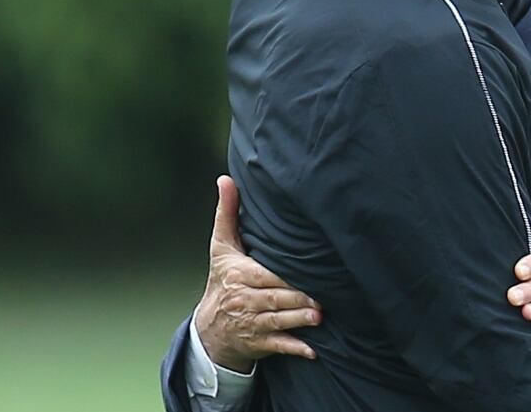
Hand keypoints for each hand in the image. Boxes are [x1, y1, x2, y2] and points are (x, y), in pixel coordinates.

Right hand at [194, 175, 321, 371]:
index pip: (264, 274)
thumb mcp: (222, 248)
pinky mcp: (260, 343)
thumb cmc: (223, 280)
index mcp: (239, 276)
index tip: (304, 269)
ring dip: (298, 321)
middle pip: (275, 299)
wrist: (210, 329)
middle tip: (321, 297)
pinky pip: (278, 347)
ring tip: (319, 317)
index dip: (282, 275)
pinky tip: (312, 351)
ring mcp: (252, 324)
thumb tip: (225, 179)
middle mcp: (245, 301)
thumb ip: (227, 214)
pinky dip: (295, 349)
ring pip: (278, 322)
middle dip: (297, 299)